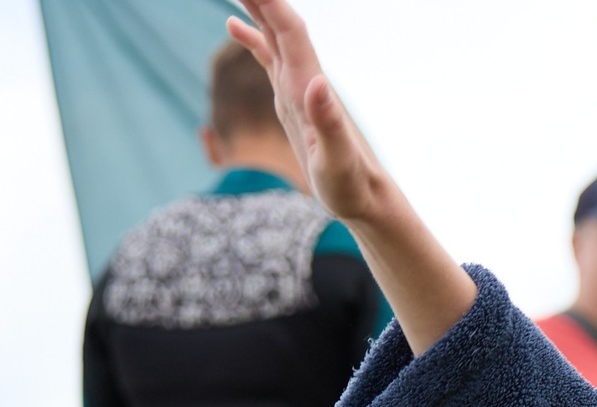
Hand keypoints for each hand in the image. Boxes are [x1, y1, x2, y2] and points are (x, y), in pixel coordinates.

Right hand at [227, 0, 390, 228]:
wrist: (363, 197)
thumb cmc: (350, 185)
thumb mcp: (337, 161)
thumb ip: (329, 123)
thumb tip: (318, 83)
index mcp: (309, 88)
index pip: (290, 32)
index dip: (271, 2)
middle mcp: (304, 79)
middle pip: (280, 23)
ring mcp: (296, 87)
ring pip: (273, 34)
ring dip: (256, 5)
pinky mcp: (291, 99)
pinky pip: (268, 57)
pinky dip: (252, 37)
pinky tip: (233, 23)